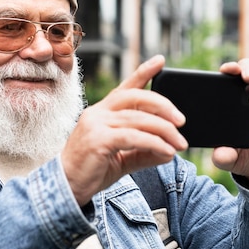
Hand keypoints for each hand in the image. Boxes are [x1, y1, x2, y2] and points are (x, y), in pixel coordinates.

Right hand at [61, 55, 186, 204]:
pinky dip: (154, 143)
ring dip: (164, 131)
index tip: (161, 61)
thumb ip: (145, 151)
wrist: (67, 188)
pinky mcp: (98, 139)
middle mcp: (98, 113)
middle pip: (136, 98)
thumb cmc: (91, 171)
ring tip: (180, 144)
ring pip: (139, 119)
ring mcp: (96, 124)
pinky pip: (134, 137)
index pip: (125, 88)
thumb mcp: (123, 158)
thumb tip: (171, 150)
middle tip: (182, 121)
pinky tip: (167, 151)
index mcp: (102, 112)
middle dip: (163, 106)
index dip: (143, 73)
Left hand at [211, 59, 248, 188]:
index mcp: (231, 101)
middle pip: (248, 67)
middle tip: (248, 78)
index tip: (226, 70)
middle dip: (247, 68)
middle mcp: (248, 94)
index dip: (227, 69)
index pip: (227, 78)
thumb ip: (224, 158)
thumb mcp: (233, 160)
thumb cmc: (248, 156)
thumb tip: (219, 154)